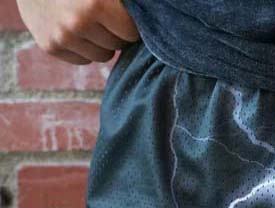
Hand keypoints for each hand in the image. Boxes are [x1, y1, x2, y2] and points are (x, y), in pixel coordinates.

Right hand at [16, 0, 138, 64]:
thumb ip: (122, 3)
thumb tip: (149, 15)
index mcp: (95, 4)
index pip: (131, 33)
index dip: (128, 23)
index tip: (120, 13)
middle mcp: (78, 23)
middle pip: (117, 45)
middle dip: (114, 32)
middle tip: (102, 16)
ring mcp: (62, 37)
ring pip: (102, 56)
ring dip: (100, 42)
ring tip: (89, 21)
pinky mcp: (50, 46)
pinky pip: (83, 60)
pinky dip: (83, 48)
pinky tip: (73, 29)